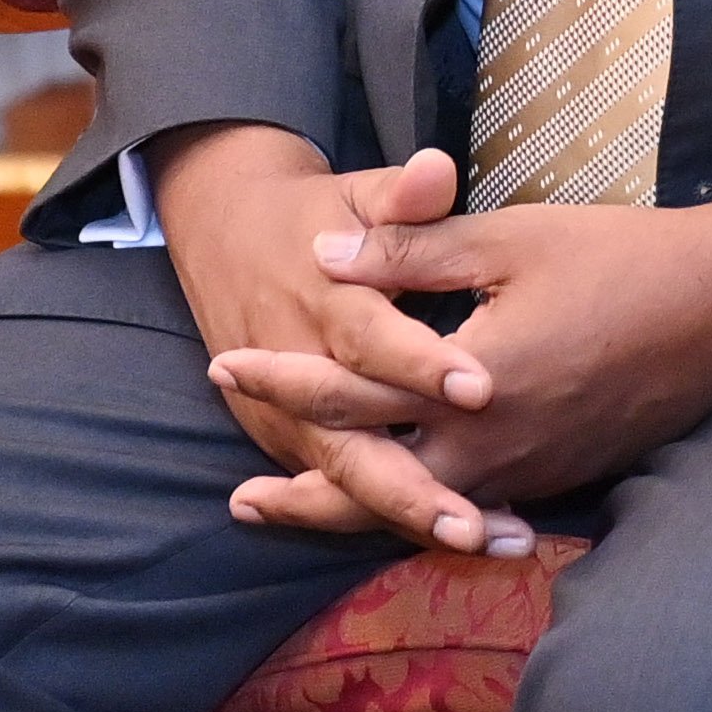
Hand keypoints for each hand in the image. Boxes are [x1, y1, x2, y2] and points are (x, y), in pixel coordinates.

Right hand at [148, 125, 514, 556]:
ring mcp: (292, 419)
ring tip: (484, 544)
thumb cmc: (316, 215)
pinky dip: (393, 521)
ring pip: (351, 483)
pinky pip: (344, 491)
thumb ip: (401, 198)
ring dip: (412, 519)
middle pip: (355, 445)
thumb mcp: (356, 192)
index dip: (421, 365)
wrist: (227, 238)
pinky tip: (465, 543)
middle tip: (474, 524)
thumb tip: (436, 168)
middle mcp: (305, 372)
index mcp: (328, 304)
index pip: (373, 342)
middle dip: (414, 490)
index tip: (480, 388)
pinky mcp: (291, 441)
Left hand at [203, 191, 711, 538]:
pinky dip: (431, 519)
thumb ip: (413, 252)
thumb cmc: (619, 258)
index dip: (280, 379)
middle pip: (373, 490)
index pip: (349, 393)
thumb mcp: (510, 238)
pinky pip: (477, 510)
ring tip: (303, 519)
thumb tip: (323, 255)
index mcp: (470, 383)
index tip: (225, 363)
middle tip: (237, 503)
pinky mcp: (561, 475)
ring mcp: (530, 470)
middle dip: (299, 497)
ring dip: (357, 515)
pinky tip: (414, 521)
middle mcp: (492, 445)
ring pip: (422, 512)